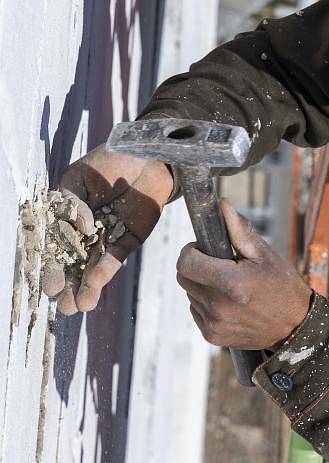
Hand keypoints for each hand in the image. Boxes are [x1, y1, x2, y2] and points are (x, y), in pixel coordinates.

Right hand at [44, 144, 173, 313]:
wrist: (145, 155)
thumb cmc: (108, 162)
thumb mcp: (80, 178)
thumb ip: (73, 203)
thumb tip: (81, 228)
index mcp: (66, 219)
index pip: (53, 246)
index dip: (49, 266)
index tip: (48, 284)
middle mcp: (84, 233)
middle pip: (72, 263)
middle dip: (67, 285)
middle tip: (62, 304)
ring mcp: (106, 237)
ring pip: (93, 266)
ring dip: (86, 286)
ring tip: (80, 306)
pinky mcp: (129, 239)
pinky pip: (115, 256)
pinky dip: (106, 269)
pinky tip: (96, 283)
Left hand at [176, 199, 312, 349]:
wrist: (295, 326)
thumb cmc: (282, 285)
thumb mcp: (265, 254)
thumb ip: (239, 230)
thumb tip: (222, 204)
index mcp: (232, 283)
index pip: (186, 262)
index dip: (191, 251)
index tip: (204, 248)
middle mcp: (219, 306)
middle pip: (183, 278)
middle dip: (195, 266)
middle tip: (218, 265)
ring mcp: (215, 324)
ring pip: (189, 294)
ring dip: (201, 285)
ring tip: (227, 285)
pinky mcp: (213, 335)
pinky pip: (196, 311)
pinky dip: (205, 303)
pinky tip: (228, 302)